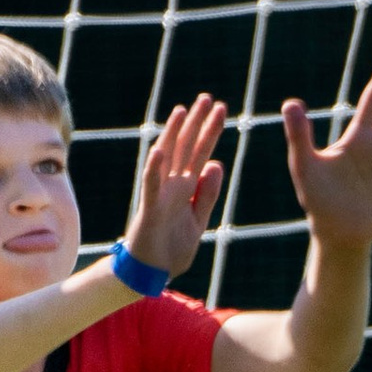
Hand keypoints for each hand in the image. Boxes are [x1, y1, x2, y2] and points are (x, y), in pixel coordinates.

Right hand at [122, 93, 228, 277]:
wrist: (152, 274)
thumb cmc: (172, 247)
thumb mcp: (199, 220)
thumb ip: (207, 194)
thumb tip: (216, 164)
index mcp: (186, 188)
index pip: (200, 153)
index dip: (210, 131)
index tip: (220, 109)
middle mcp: (172, 185)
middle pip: (186, 148)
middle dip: (196, 123)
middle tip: (207, 97)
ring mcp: (160, 195)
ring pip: (167, 159)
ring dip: (174, 135)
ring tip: (183, 111)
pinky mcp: (150, 210)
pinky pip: (151, 186)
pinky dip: (154, 169)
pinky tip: (159, 151)